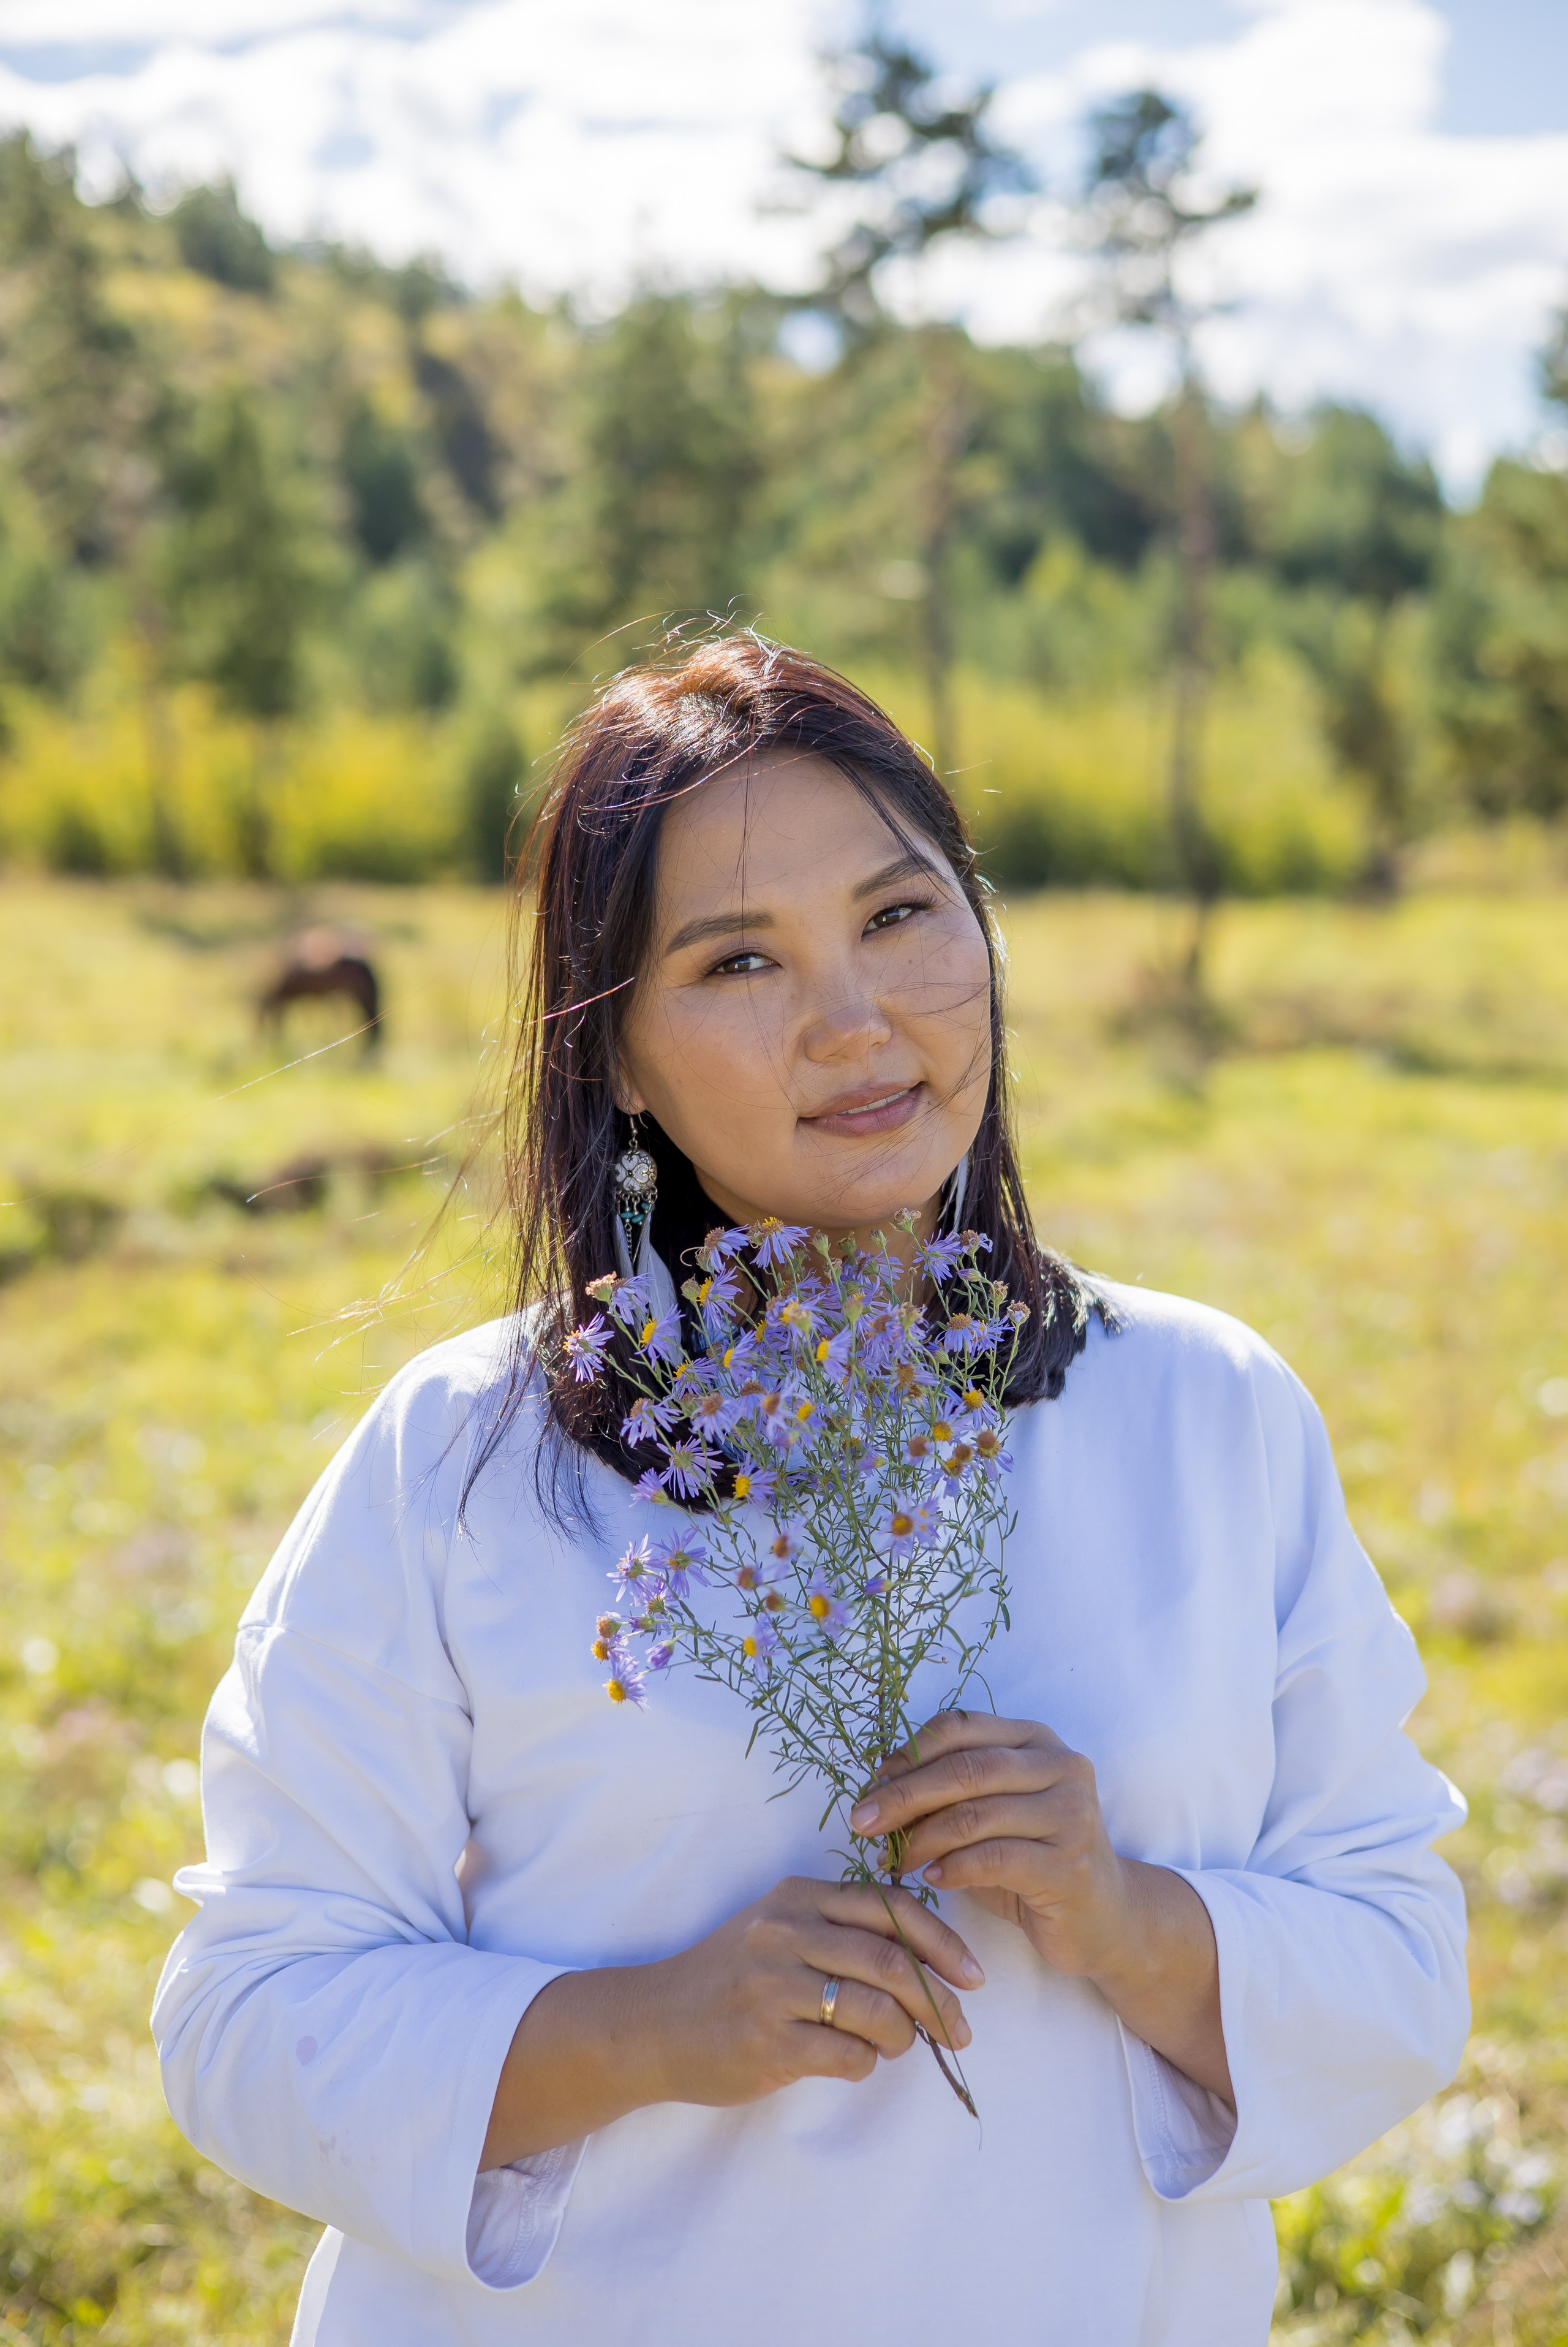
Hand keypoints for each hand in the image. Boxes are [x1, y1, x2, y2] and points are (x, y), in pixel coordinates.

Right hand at [636, 1874, 980, 2105]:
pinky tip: (858, 2061)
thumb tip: (929, 1963)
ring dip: (905, 2035)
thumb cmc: (731, 1978)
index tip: (973, 1977)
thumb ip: (843, 1931)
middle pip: (893, 1960)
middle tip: (961, 2029)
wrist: (653, 2024)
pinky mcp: (766, 2042)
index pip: (892, 1908)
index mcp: (798, 1896)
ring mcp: (773, 1987)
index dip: (944, 1943)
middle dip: (940, 2000)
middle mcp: (786, 1932)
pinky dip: (868, 2063)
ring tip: (901, 2046)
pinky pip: (847, 2054)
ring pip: (876, 2009)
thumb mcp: (781, 1930)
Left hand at [849, 1711, 1132, 1976]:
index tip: (871, 1783)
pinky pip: (994, 1859)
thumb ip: (949, 1795)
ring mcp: (1071, 1814)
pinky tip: (931, 1879)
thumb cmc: (1034, 1862)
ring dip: (921, 1838)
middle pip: (964, 1769)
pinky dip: (953, 1868)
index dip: (910, 1752)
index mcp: (1035, 1739)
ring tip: (893, 1859)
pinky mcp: (1070, 1864)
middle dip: (904, 1795)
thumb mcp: (990, 1817)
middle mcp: (1060, 1766)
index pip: (961, 1727)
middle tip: (861, 1821)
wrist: (1104, 1919)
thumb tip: (877, 1787)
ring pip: (975, 1815)